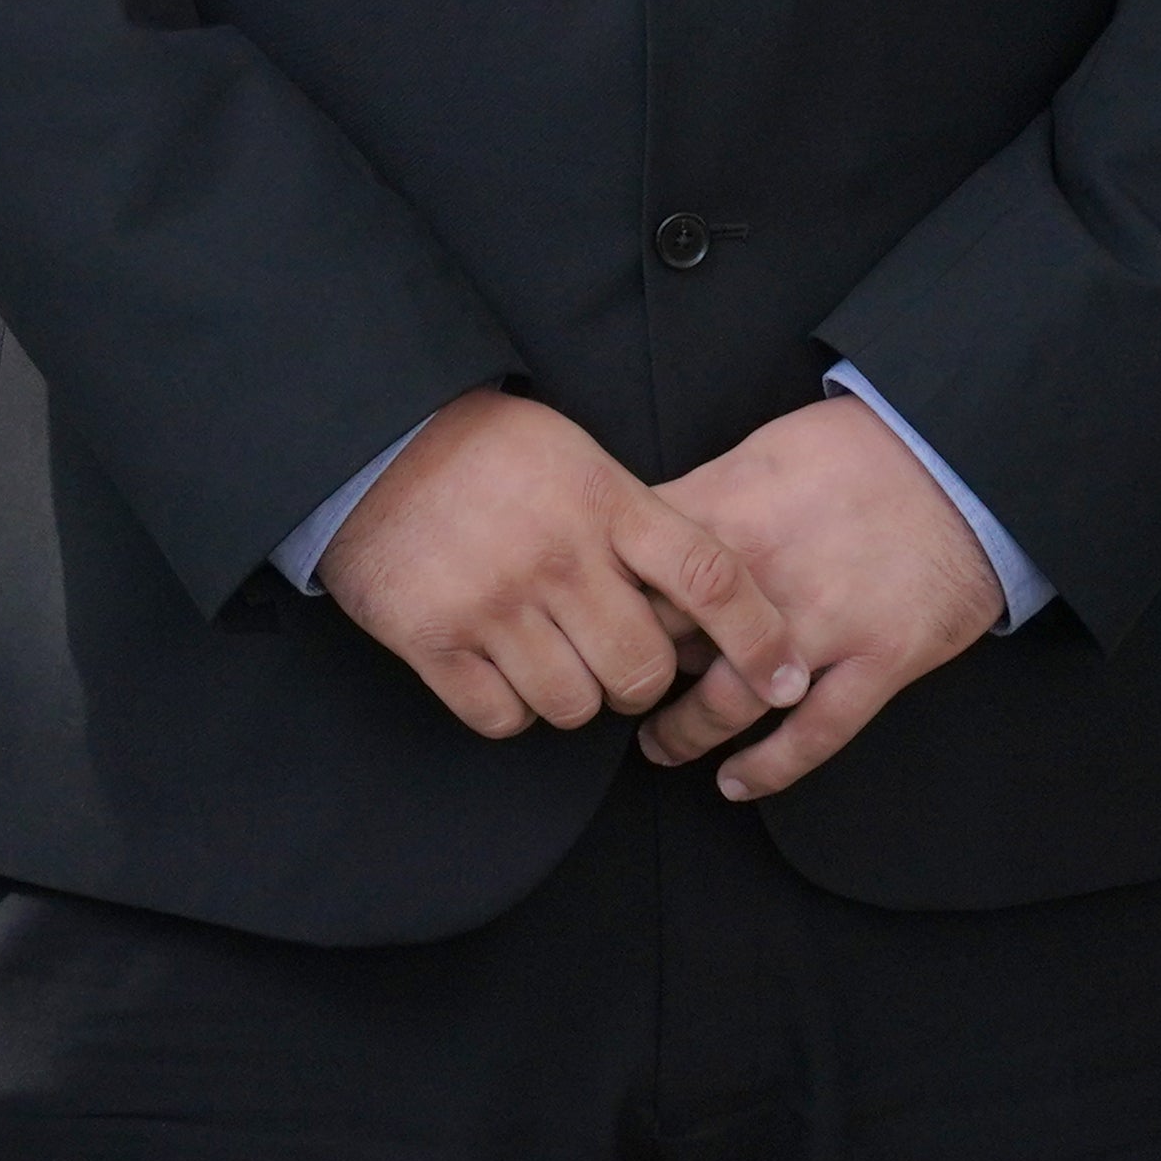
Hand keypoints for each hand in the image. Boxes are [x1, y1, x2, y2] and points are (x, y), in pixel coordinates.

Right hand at [322, 390, 808, 747]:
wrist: (373, 441)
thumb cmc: (490, 450)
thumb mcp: (580, 459)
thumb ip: (637, 523)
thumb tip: (698, 604)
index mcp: (603, 501)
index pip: (707, 577)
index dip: (758, 637)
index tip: (787, 676)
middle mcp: (556, 556)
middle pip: (642, 671)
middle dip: (641, 681)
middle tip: (618, 658)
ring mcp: (493, 602)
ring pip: (575, 707)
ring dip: (574, 696)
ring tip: (552, 655)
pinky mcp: (435, 640)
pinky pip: (503, 719)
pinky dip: (512, 708)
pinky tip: (502, 666)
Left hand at [630, 394, 1006, 805]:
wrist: (964, 461)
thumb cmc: (861, 448)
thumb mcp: (764, 449)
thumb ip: (705, 497)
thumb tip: (645, 532)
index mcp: (729, 515)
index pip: (635, 573)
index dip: (602, 604)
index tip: (589, 625)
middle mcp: (765, 578)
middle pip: (667, 642)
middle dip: (631, 673)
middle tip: (613, 692)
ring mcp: (824, 625)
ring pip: (727, 705)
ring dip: (683, 735)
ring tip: (660, 748)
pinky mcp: (878, 662)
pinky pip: (813, 734)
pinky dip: (769, 768)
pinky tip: (735, 783)